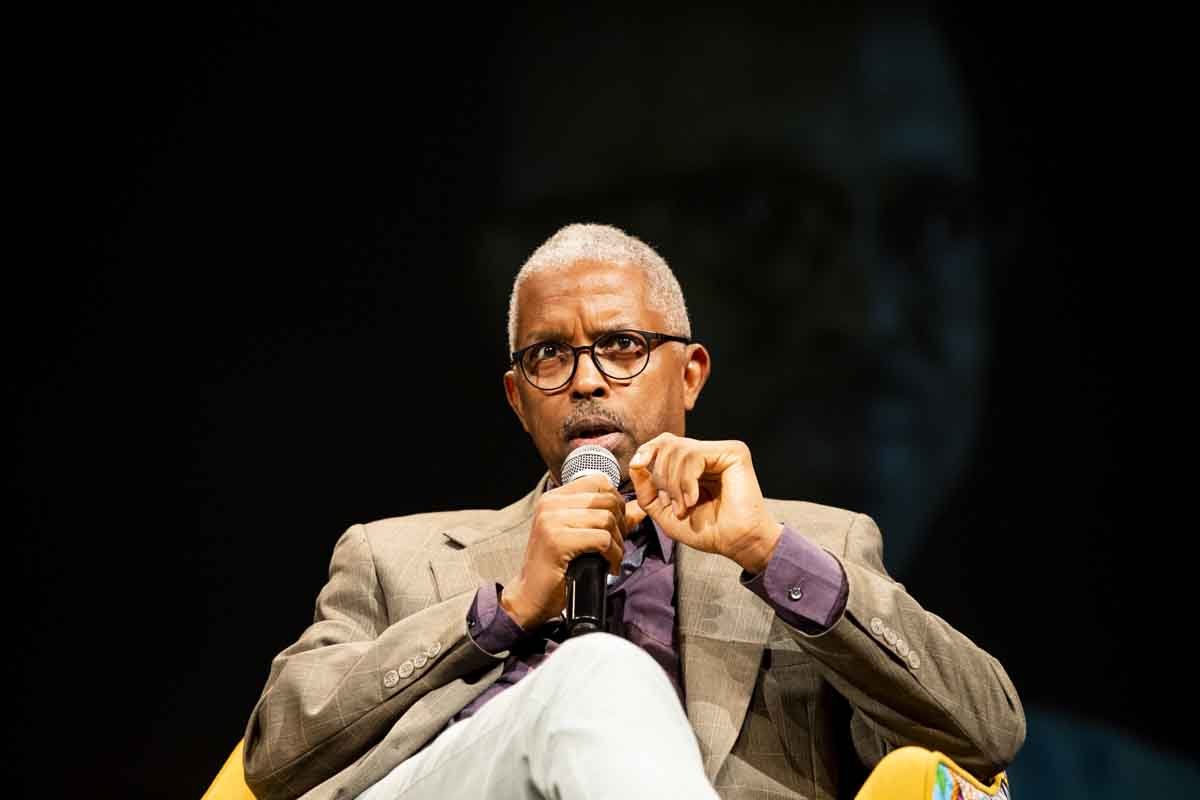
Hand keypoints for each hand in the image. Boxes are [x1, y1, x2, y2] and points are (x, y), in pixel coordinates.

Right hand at [501, 473, 628, 629]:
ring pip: (606, 520)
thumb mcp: (582, 535)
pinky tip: (609, 566)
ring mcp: (552, 521)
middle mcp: (551, 503)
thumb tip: (640, 508)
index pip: (599, 482)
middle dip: (621, 524)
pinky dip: (613, 555)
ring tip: (613, 558)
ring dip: (618, 543)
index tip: (616, 526)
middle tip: (617, 546)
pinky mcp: (557, 541)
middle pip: (607, 500)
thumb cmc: (558, 565)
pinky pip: (602, 540)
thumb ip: (610, 518)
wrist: (531, 595)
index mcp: (554, 497)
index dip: (616, 502)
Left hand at [628, 433, 781, 572]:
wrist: (735, 543)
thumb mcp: (664, 512)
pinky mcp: (733, 452)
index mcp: (693, 464)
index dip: (646, 451)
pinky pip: (694, 455)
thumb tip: (635, 464)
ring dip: (674, 484)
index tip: (637, 466)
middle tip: (675, 505)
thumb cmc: (707, 531)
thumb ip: (647, 489)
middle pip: (667, 444)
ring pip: (678, 450)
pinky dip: (687, 480)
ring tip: (686, 506)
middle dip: (662, 477)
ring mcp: (721, 451)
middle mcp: (707, 453)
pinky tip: (694, 499)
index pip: (664, 443)